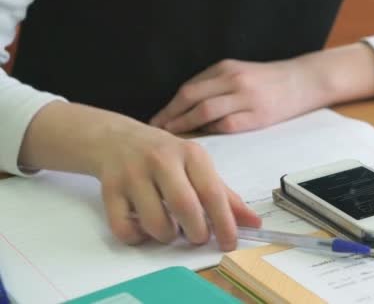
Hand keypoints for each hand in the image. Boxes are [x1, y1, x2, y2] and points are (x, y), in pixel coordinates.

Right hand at [95, 122, 260, 248]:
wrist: (117, 139)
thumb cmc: (165, 157)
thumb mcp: (197, 166)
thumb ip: (225, 195)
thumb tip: (254, 222)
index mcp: (190, 154)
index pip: (212, 192)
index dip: (224, 222)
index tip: (230, 242)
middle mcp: (161, 160)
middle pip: (185, 207)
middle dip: (197, 232)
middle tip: (198, 236)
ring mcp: (133, 174)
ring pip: (155, 222)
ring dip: (167, 236)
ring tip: (171, 229)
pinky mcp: (110, 190)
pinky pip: (124, 228)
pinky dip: (137, 237)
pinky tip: (144, 228)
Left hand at [149, 58, 327, 133]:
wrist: (304, 81)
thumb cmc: (268, 80)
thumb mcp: (239, 72)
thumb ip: (215, 85)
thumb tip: (184, 107)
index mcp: (226, 68)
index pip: (189, 88)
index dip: (169, 106)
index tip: (156, 120)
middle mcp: (233, 80)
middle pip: (191, 98)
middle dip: (170, 116)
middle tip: (156, 132)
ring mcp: (246, 98)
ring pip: (205, 111)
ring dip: (185, 126)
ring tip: (172, 138)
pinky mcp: (258, 115)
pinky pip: (227, 125)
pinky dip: (211, 132)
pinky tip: (202, 140)